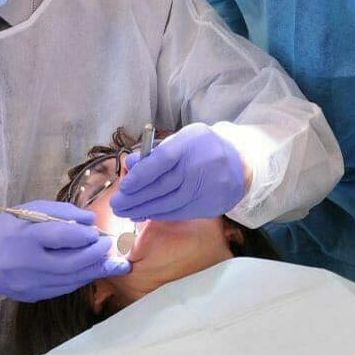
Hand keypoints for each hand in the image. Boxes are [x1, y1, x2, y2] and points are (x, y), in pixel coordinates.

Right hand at [0, 200, 130, 301]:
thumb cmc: (9, 228)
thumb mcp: (31, 209)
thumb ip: (62, 212)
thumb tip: (92, 221)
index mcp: (22, 238)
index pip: (58, 237)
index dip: (82, 235)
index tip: (97, 232)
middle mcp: (24, 265)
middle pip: (68, 265)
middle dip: (94, 256)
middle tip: (108, 246)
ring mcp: (27, 285)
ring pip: (69, 281)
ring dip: (93, 271)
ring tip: (110, 261)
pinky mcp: (31, 296)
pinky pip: (62, 289)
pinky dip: (80, 279)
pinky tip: (91, 270)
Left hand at [110, 123, 245, 220]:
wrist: (238, 166)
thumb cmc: (202, 149)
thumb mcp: (181, 140)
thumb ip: (156, 152)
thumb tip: (129, 164)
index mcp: (190, 144)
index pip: (161, 160)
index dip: (140, 175)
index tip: (124, 186)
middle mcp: (199, 166)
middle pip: (161, 186)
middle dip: (134, 198)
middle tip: (116, 204)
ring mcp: (205, 188)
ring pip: (168, 203)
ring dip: (142, 209)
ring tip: (125, 211)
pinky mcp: (207, 205)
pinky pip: (177, 213)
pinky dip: (158, 214)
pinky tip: (145, 213)